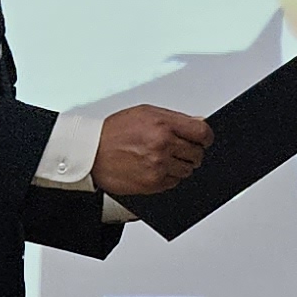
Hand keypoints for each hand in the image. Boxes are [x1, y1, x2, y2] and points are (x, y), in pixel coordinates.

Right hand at [90, 107, 207, 198]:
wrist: (91, 153)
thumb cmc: (114, 132)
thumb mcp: (144, 113)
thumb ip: (174, 118)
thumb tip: (198, 121)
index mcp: (163, 124)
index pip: (202, 132)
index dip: (205, 137)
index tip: (203, 139)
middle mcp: (162, 145)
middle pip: (197, 153)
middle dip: (191, 151)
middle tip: (178, 149)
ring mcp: (159, 166)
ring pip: (188, 170)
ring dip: (180, 165)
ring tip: (162, 158)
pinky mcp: (153, 183)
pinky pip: (174, 182)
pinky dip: (168, 177)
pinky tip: (155, 168)